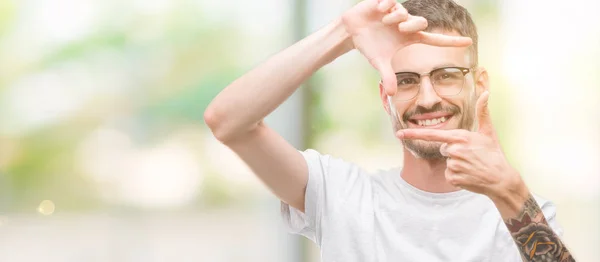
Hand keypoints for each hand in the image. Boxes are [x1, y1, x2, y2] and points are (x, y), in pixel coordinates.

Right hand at [341, 0, 472, 95]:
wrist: (353, 31)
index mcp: (410, 37)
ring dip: (394, 18)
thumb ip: (388, 76)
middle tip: (401, 29)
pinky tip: (378, 11)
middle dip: (412, 25)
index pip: (434, 40)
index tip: (468, 43)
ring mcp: (396, 12)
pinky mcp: (385, 3)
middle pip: (420, 22)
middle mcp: (406, 23)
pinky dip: (385, 6)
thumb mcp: (379, 62)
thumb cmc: (370, 45)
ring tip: (383, 21)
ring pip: (404, 12)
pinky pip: (390, 1)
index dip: (451, 41)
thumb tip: (391, 94)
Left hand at [396, 91, 525, 198]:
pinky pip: (448, 175)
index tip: (399, 134)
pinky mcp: (453, 178)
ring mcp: (454, 165)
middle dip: (454, 152)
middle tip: (471, 155)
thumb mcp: (488, 132)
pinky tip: (469, 175)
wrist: (501, 179)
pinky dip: (457, 176)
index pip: (432, 134)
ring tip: (472, 166)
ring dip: (456, 164)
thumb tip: (485, 93)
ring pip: (446, 162)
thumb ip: (482, 112)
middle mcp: (455, 150)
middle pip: (443, 148)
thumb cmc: (494, 154)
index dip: (414, 133)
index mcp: (461, 137)